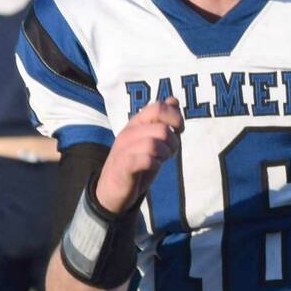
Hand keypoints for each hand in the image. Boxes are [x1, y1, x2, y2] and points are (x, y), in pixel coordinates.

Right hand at [95, 99, 182, 214]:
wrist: (112, 190)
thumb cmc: (136, 163)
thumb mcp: (151, 138)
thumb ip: (162, 120)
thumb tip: (173, 100)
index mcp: (136, 122)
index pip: (158, 107)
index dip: (175, 118)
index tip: (178, 131)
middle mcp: (129, 132)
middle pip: (162, 128)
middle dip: (173, 142)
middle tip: (169, 152)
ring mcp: (124, 149)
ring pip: (155, 144)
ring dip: (165, 155)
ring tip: (160, 160)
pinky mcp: (124, 167)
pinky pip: (146, 160)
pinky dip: (155, 164)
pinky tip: (153, 167)